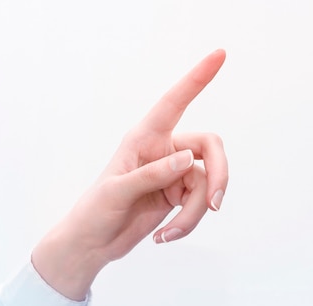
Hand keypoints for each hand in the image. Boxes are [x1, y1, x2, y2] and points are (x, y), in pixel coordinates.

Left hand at [32, 50, 227, 299]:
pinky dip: (189, 223)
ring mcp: (174, 174)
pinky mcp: (178, 196)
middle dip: (218, 176)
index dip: (197, 78)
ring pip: (206, 185)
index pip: (174, 102)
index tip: (219, 54)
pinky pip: (200, 205)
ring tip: (170, 234)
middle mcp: (164, 150)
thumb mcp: (117, 191)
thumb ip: (152, 174)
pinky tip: (166, 236)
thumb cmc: (95, 210)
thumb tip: (188, 160)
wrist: (93, 244)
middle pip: (209, 148)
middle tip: (215, 204)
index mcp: (145, 137)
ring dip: (196, 213)